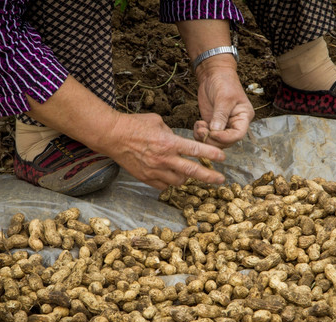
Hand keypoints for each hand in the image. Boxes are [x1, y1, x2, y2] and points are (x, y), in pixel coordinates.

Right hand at [99, 112, 226, 188]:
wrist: (112, 136)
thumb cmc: (135, 125)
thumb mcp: (158, 122)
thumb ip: (171, 133)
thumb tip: (178, 140)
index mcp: (169, 143)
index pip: (195, 150)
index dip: (212, 154)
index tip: (223, 158)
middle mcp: (164, 159)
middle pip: (192, 171)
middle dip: (209, 176)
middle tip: (220, 180)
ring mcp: (154, 171)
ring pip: (178, 181)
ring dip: (186, 178)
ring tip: (187, 173)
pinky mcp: (145, 178)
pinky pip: (163, 185)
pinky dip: (169, 182)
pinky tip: (169, 176)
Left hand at [193, 57, 254, 147]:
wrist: (213, 75)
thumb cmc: (224, 83)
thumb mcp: (224, 98)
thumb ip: (220, 115)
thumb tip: (215, 131)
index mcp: (243, 117)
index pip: (238, 135)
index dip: (225, 138)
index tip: (213, 133)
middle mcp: (235, 124)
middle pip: (226, 142)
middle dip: (213, 140)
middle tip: (202, 131)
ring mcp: (223, 125)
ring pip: (215, 141)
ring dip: (205, 138)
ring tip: (199, 127)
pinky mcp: (212, 124)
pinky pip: (206, 136)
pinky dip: (200, 134)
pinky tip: (198, 124)